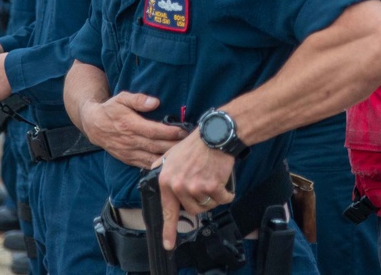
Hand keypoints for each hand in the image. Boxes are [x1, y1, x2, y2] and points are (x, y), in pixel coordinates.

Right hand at [77, 93, 186, 167]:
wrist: (93, 124)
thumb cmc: (111, 109)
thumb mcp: (122, 98)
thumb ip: (138, 99)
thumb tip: (155, 102)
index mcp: (130, 124)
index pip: (154, 131)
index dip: (170, 132)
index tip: (184, 131)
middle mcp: (130, 141)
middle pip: (156, 146)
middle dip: (174, 146)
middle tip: (189, 144)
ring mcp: (129, 152)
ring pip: (152, 158)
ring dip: (168, 158)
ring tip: (183, 155)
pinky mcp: (128, 159)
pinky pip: (145, 165)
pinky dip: (157, 166)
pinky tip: (169, 165)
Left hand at [155, 133, 236, 249]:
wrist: (215, 135)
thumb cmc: (195, 144)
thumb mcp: (171, 154)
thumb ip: (162, 168)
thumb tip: (154, 177)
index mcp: (166, 181)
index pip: (167, 211)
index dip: (169, 230)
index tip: (169, 244)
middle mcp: (178, 186)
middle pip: (193, 209)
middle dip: (201, 201)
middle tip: (205, 185)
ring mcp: (195, 188)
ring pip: (207, 206)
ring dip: (214, 198)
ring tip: (214, 180)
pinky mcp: (212, 187)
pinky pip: (222, 199)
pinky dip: (227, 194)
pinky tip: (225, 182)